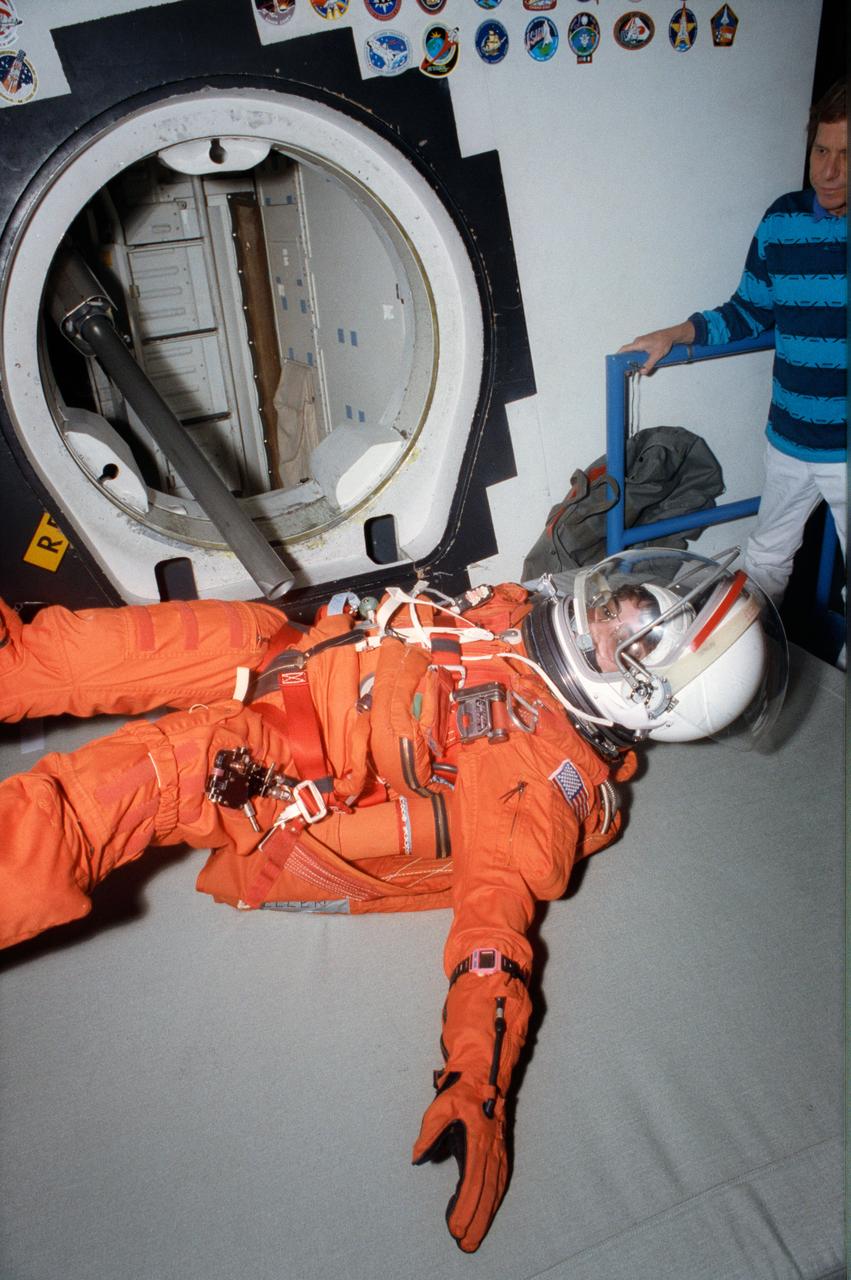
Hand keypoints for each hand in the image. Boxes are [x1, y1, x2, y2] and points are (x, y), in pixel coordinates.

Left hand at [412, 1072, 507, 1252]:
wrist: (486, 1071)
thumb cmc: (462, 1090)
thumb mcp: (440, 1106)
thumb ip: (428, 1133)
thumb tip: (417, 1157)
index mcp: (478, 1140)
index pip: (471, 1182)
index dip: (465, 1207)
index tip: (456, 1227)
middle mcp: (492, 1149)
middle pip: (486, 1192)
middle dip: (477, 1220)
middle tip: (467, 1243)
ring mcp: (498, 1149)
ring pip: (495, 1189)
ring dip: (487, 1214)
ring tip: (476, 1236)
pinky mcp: (500, 1148)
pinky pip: (500, 1179)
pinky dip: (495, 1199)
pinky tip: (489, 1210)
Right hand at [617, 320, 695, 373]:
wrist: (671, 335)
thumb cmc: (664, 341)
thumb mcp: (656, 356)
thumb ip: (649, 365)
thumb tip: (642, 372)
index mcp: (638, 343)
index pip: (624, 350)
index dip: (618, 356)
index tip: (614, 363)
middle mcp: (638, 342)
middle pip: (627, 353)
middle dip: (626, 362)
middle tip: (626, 370)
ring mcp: (641, 343)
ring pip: (633, 352)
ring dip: (632, 360)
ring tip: (634, 368)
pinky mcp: (645, 344)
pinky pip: (638, 351)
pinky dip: (637, 357)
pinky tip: (641, 362)